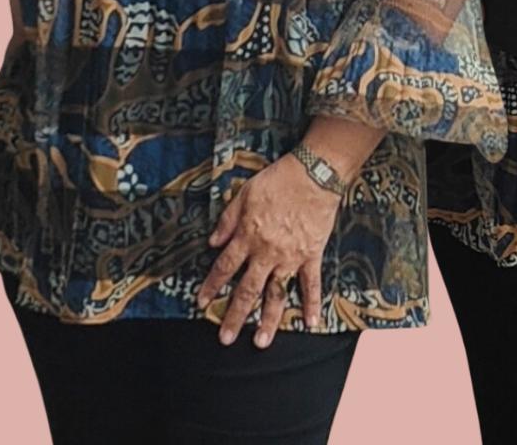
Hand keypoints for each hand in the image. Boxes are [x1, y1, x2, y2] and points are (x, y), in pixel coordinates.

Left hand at [196, 154, 340, 347]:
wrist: (314, 174)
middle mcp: (267, 252)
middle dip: (235, 315)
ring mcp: (291, 257)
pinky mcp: (311, 255)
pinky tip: (311, 322)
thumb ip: (228, 220)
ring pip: (277, 294)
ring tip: (261, 342)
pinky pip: (311, 284)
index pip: (225, 266)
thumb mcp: (245, 193)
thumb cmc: (278, 180)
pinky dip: (312, 303)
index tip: (202, 302)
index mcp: (248, 236)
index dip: (212, 285)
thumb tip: (212, 242)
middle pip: (248, 289)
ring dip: (268, 320)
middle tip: (225, 338)